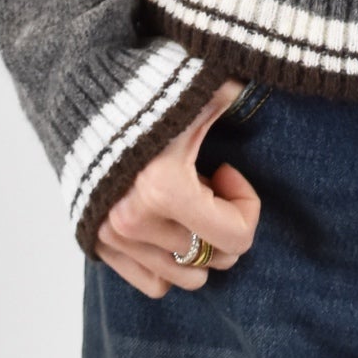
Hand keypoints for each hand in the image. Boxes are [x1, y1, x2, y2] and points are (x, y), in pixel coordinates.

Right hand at [93, 78, 261, 297]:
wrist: (79, 88)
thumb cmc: (149, 86)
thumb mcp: (201, 85)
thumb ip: (239, 93)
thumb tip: (279, 74)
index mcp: (164, 189)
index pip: (237, 238)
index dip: (247, 204)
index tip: (227, 169)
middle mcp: (135, 222)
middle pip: (214, 258)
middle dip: (224, 223)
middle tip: (207, 183)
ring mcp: (113, 237)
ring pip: (185, 277)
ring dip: (197, 243)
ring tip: (185, 199)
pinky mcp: (97, 242)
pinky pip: (152, 283)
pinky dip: (169, 261)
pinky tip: (165, 217)